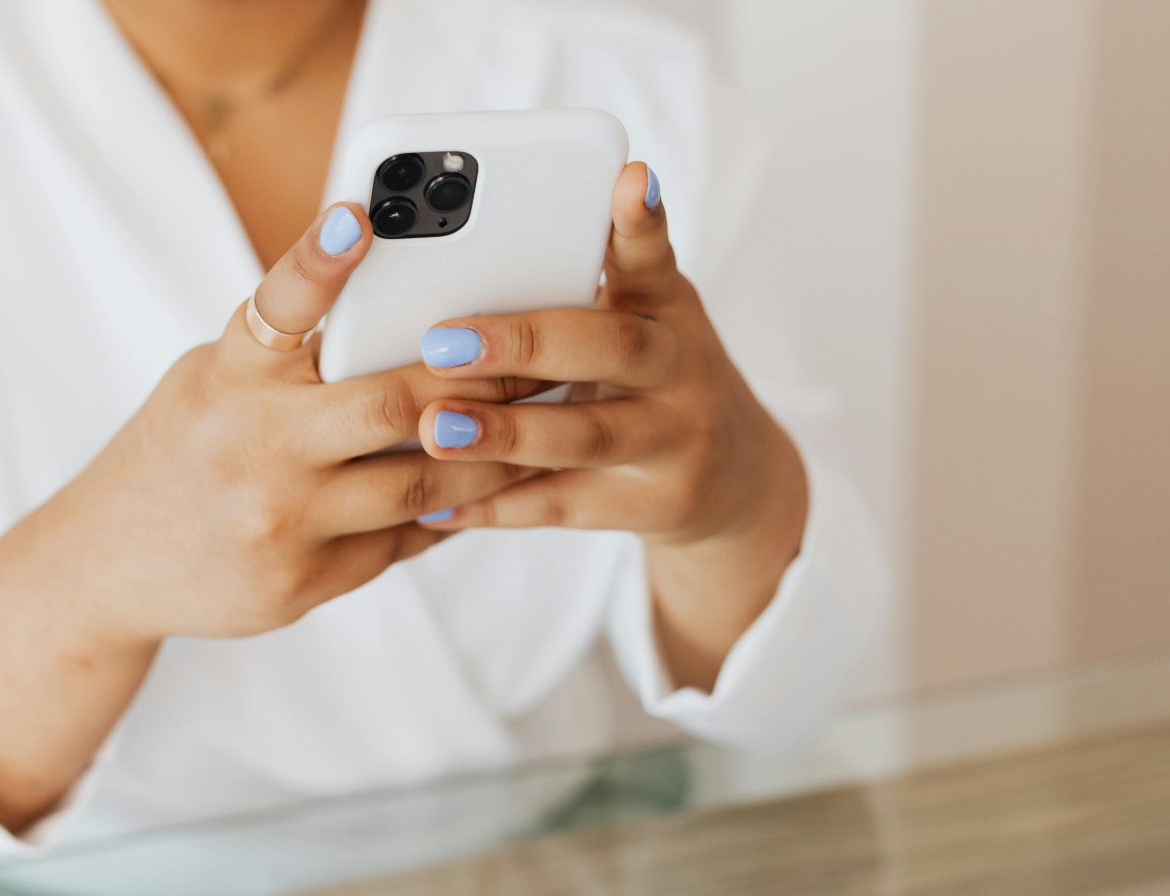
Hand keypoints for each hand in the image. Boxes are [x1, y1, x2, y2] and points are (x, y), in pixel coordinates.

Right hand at [0, 203, 540, 645]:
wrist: (108, 565)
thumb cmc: (180, 448)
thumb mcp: (213, 380)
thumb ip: (290, 356)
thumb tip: (404, 317)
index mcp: (228, 377)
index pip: (276, 306)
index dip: (317, 259)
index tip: (359, 214)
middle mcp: (253, 446)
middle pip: (392, 404)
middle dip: (479, 380)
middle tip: (539, 356)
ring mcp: (280, 522)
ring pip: (421, 484)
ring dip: (490, 455)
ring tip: (538, 427)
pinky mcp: (302, 583)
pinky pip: (402, 540)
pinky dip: (449, 511)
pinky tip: (486, 488)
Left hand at [412, 163, 807, 554]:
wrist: (733, 480)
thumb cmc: (650, 378)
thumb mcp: (638, 320)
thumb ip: (574, 289)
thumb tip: (448, 264)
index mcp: (666, 307)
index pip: (652, 256)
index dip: (641, 222)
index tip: (629, 178)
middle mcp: (680, 367)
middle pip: (609, 347)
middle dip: (523, 343)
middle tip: (442, 342)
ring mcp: (674, 440)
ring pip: (585, 435)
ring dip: (505, 433)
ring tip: (435, 428)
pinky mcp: (654, 504)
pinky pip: (565, 505)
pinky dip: (498, 505)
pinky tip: (438, 505)